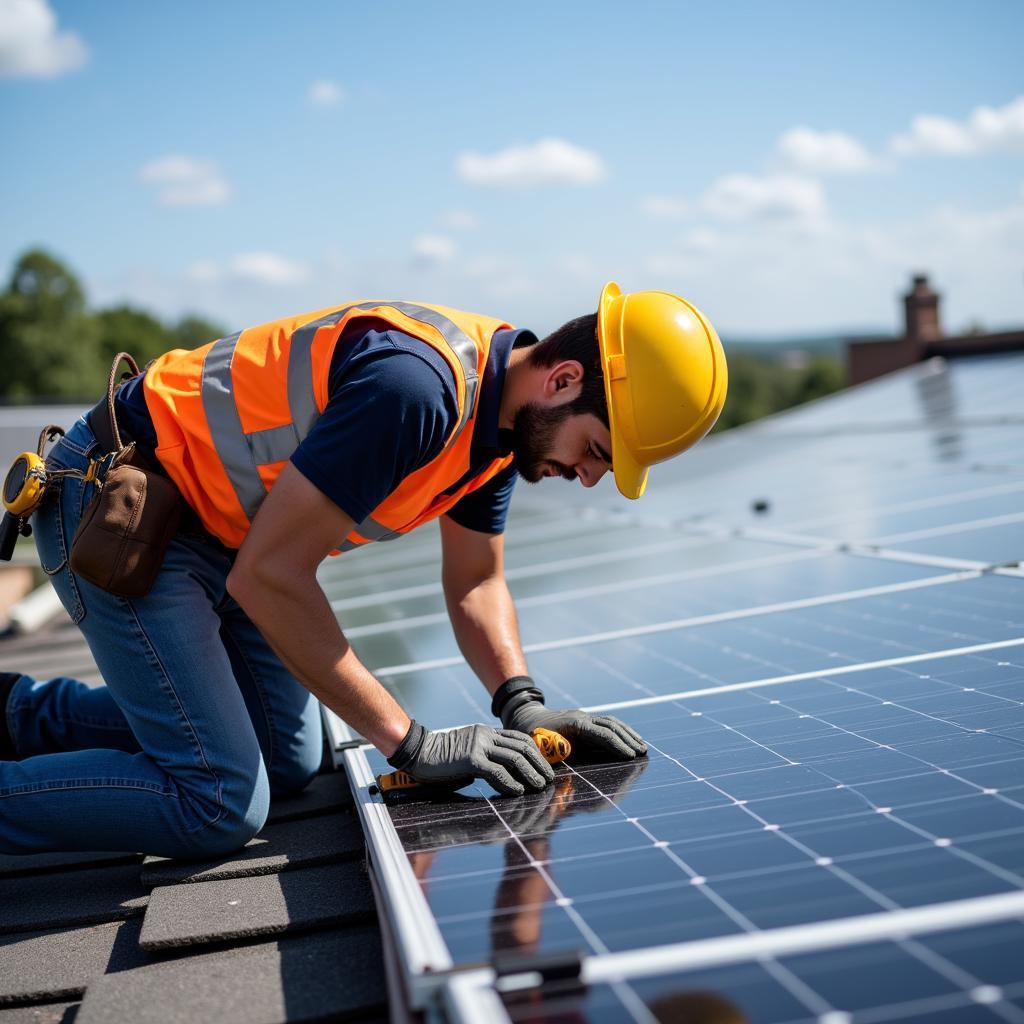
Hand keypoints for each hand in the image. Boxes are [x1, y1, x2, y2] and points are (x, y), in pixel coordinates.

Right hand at [387, 720, 554, 796]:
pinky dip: (511, 782)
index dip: (536, 753)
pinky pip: (497, 771)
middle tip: (549, 779)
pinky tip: (518, 791)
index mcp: (486, 732)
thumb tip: (506, 778)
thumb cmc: (440, 759)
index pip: (519, 739)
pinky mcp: (470, 759)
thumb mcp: (468, 755)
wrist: (416, 752)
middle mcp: (485, 735)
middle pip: (522, 746)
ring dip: (530, 774)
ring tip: (540, 786)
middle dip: (539, 763)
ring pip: (514, 757)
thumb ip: (486, 761)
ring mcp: (478, 745)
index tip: (545, 768)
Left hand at [493, 677, 646, 760]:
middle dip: (627, 740)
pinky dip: (621, 731)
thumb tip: (566, 757)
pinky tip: (630, 740)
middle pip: (610, 726)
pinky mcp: (585, 721)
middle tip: (642, 753)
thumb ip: (550, 754)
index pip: (601, 733)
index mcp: (572, 724)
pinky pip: (607, 723)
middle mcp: (581, 717)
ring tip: (642, 747)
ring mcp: (584, 717)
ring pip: (612, 722)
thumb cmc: (529, 737)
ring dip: (628, 734)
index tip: (631, 756)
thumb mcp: (536, 747)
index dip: (617, 745)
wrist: (524, 716)